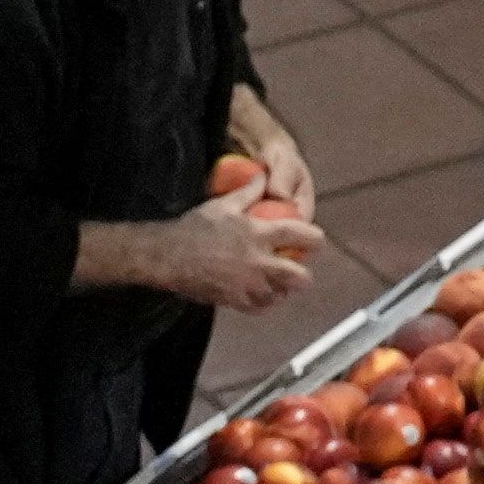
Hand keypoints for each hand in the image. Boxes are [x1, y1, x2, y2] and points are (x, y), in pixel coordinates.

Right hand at [146, 187, 322, 313]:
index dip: (315, 239)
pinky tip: (263, 297)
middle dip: (303, 275)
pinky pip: (259, 308)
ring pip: (279, 294)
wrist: (167, 256)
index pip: (302, 236)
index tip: (316, 241)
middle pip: (298, 276)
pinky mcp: (233, 299)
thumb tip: (263, 176)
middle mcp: (258, 261)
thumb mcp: (223, 204)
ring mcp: (247, 284)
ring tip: (280, 285)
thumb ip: (249, 192)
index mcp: (260, 234)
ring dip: (282, 290)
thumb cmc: (194, 228)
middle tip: (300, 271)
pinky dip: (265, 303)